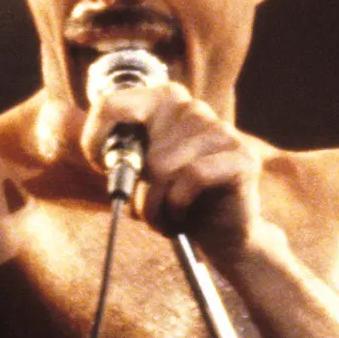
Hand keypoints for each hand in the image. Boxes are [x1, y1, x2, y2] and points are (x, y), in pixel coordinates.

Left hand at [82, 78, 266, 259]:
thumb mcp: (139, 174)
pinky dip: (177, 206)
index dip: (96, 139)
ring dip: (154, 206)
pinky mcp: (242, 157)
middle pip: (139, 148)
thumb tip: (109, 155)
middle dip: (135, 188)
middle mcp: (194, 109)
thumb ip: (122, 154)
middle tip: (147, 206)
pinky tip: (182, 216)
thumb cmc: (176, 201)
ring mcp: (221, 131)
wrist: (222, 236)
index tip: (99, 166)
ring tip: (165, 217)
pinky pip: (191, 177)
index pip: (113, 104)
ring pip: (162, 167)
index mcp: (165, 101)